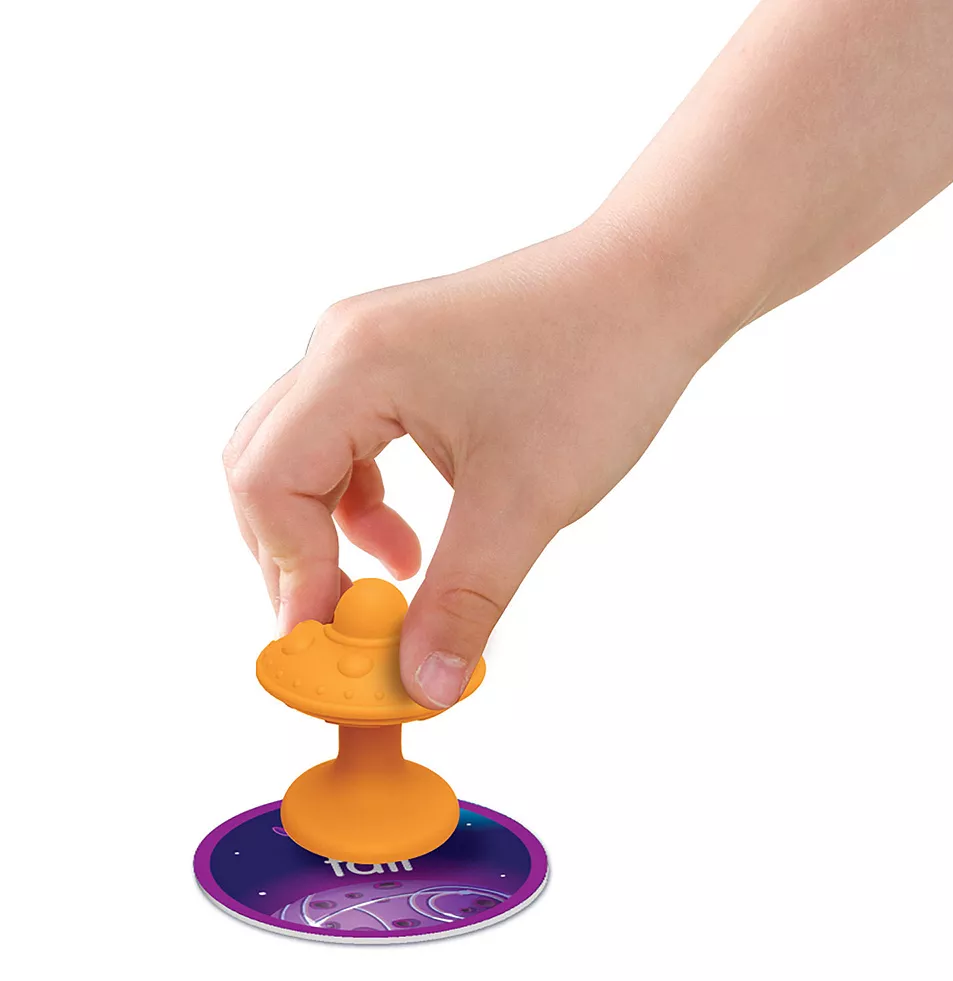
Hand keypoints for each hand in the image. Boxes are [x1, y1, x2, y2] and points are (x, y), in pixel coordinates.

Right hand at [224, 225, 709, 707]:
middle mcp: (344, 347)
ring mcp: (368, 347)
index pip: (267, 484)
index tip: (329, 640)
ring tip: (391, 581)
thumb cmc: (599, 364)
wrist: (652, 286)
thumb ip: (462, 602)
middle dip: (294, 559)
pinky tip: (405, 539)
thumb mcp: (524, 502)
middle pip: (265, 469)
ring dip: (326, 532)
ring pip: (299, 456)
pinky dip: (357, 502)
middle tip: (341, 626)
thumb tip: (423, 686)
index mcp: (357, 365)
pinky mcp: (398, 360)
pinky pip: (343, 441)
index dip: (287, 574)